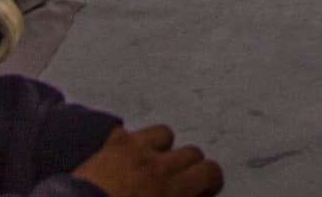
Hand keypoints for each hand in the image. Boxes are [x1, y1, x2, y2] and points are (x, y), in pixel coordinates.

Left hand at [74, 125, 222, 196]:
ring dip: (163, 148)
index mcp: (171, 189)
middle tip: (180, 182)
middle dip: (190, 167)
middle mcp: (157, 165)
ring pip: (164, 134)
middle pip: (192, 152)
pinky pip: (125, 132)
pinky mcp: (110, 145)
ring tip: (153, 164)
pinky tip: (122, 158)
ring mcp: (133, 150)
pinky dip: (127, 143)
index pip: (209, 171)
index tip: (205, 188)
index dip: (212, 180)